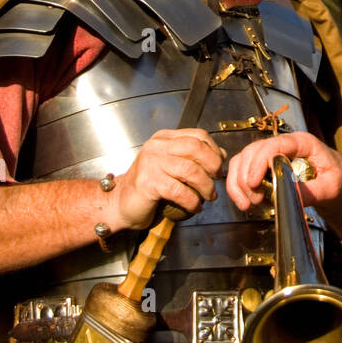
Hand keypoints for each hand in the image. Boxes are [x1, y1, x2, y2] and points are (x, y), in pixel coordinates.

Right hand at [107, 128, 224, 230]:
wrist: (120, 203)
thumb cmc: (148, 186)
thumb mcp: (171, 165)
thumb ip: (193, 157)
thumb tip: (220, 154)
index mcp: (163, 138)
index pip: (197, 135)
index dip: (213, 150)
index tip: (219, 165)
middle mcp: (156, 147)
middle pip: (196, 148)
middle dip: (213, 165)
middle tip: (216, 180)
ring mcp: (151, 163)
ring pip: (190, 170)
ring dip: (205, 186)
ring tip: (209, 196)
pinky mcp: (148, 183)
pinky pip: (179, 191)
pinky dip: (192, 201)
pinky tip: (195, 207)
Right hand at [226, 131, 341, 212]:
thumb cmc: (341, 179)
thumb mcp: (333, 187)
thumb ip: (312, 191)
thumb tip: (289, 196)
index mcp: (302, 142)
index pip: (274, 145)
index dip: (259, 162)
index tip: (254, 183)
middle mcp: (283, 145)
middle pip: (253, 152)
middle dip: (246, 177)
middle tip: (253, 200)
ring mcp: (272, 154)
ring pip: (243, 160)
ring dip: (238, 182)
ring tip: (248, 204)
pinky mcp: (265, 167)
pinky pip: (243, 171)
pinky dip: (238, 186)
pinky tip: (245, 201)